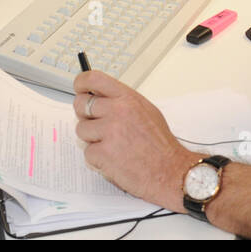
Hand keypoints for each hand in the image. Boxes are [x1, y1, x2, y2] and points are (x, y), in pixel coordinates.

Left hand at [73, 69, 197, 208]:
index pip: (94, 79)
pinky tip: (114, 159)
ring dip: (92, 139)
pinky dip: (98, 158)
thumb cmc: (161, 145)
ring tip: (112, 146)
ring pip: (81, 129)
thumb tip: (99, 96)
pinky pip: (87, 152)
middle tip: (95, 124)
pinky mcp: (103, 153)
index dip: (81, 82)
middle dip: (84, 115)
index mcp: (128, 98)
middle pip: (81, 104)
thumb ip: (122, 101)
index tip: (79, 87)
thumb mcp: (146, 111)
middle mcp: (117, 111)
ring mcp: (109, 131)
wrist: (171, 172)